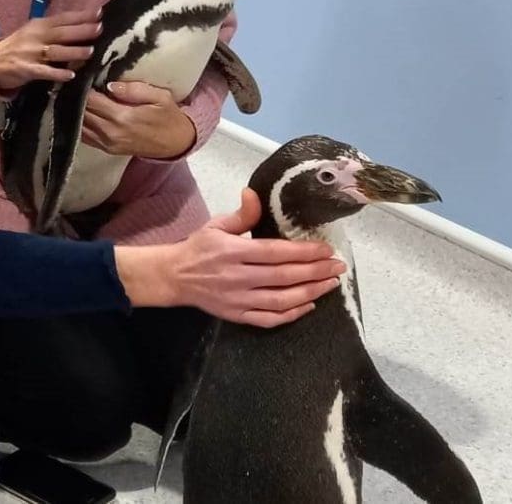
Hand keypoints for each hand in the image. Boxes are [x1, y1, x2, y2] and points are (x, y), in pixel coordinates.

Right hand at [0, 9, 101, 91]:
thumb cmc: (18, 45)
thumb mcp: (33, 31)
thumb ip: (53, 29)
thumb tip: (81, 25)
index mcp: (39, 25)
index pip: (63, 18)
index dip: (81, 16)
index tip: (99, 13)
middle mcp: (36, 37)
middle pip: (62, 33)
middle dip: (81, 31)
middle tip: (99, 29)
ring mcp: (31, 53)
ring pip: (55, 52)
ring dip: (73, 52)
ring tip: (90, 52)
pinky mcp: (27, 69)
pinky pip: (45, 72)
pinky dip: (58, 73)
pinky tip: (70, 75)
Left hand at [82, 82, 195, 158]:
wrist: (175, 143)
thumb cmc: (168, 117)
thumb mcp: (160, 97)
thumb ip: (135, 89)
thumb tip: (110, 85)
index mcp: (122, 117)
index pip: (91, 100)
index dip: (82, 86)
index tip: (80, 74)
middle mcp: (110, 132)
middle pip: (82, 112)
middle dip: (76, 97)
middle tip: (74, 82)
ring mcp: (106, 143)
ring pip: (79, 124)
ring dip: (75, 110)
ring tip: (75, 94)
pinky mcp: (105, 149)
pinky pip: (84, 135)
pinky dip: (79, 123)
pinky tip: (80, 111)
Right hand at [115, 188, 344, 327]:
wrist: (174, 277)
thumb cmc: (198, 248)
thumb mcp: (216, 226)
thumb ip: (241, 215)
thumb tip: (254, 193)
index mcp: (233, 252)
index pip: (275, 252)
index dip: (304, 251)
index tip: (326, 249)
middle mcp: (237, 277)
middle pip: (284, 277)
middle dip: (315, 272)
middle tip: (338, 266)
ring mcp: (238, 299)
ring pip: (281, 300)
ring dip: (310, 292)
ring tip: (330, 284)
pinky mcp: (237, 315)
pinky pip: (269, 319)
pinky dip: (291, 314)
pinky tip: (308, 305)